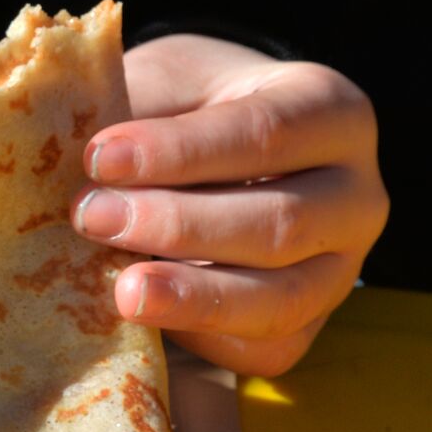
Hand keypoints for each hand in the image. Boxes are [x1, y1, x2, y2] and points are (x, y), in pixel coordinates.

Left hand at [74, 35, 387, 375]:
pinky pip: (260, 348)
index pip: (265, 132)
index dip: (180, 150)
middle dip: (176, 225)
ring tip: (119, 290)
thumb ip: (137, 109)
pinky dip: (199, 337)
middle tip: (91, 217)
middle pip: (279, 223)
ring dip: (190, 296)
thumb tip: (75, 148)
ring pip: (278, 297)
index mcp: (331, 113)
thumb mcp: (164, 83)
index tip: (99, 157)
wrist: (195, 163)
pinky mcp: (302, 328)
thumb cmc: (178, 113)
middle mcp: (355, 195)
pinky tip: (141, 320)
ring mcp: (338, 270)